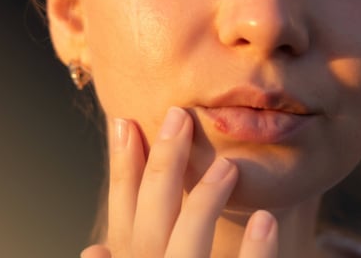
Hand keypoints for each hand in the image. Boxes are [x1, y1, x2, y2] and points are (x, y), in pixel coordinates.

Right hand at [81, 107, 277, 257]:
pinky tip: (267, 219)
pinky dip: (256, 251)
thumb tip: (92, 248)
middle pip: (150, 221)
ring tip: (229, 165)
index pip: (124, 215)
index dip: (122, 169)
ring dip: (204, 201)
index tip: (124, 121)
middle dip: (162, 166)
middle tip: (178, 116)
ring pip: (189, 245)